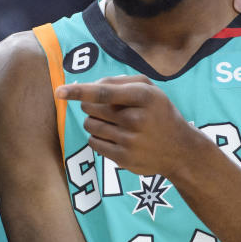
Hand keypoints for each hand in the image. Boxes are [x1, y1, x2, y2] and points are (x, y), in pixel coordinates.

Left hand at [55, 75, 209, 178]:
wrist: (180, 150)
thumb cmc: (159, 113)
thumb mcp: (150, 90)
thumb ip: (119, 82)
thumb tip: (88, 86)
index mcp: (144, 97)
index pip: (103, 92)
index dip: (79, 91)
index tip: (60, 91)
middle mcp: (136, 119)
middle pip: (91, 108)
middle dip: (92, 106)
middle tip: (108, 109)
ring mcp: (130, 141)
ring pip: (90, 125)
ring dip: (94, 121)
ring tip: (113, 123)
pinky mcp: (123, 158)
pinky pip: (93, 143)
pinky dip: (97, 137)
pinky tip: (114, 137)